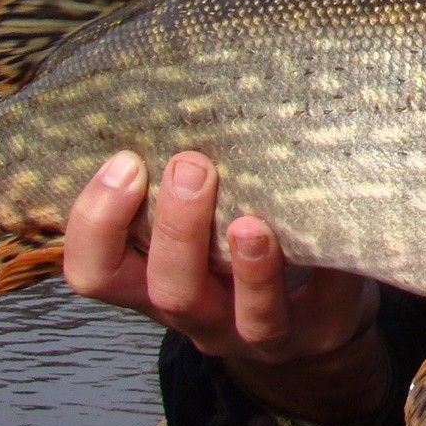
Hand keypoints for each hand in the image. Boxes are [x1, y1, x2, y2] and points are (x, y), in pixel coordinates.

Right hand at [65, 149, 386, 422]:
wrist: (308, 318)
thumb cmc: (233, 244)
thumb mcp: (194, 220)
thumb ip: (175, 183)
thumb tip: (173, 94)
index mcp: (151, 282)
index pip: (95, 272)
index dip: (96, 225)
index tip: (123, 161)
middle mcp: (197, 313)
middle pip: (168, 290)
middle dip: (176, 228)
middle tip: (191, 166)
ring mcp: (255, 331)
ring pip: (243, 313)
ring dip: (245, 266)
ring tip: (250, 221)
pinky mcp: (315, 330)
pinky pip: (320, 307)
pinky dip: (327, 270)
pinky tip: (330, 226)